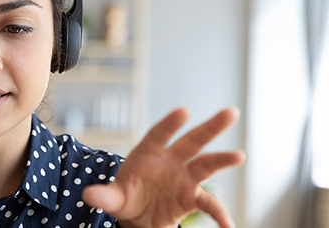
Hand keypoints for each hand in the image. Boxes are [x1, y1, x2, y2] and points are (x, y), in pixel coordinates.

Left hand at [82, 108, 245, 227]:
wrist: (138, 217)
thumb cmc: (125, 197)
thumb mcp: (113, 198)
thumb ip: (104, 197)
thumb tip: (89, 196)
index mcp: (147, 154)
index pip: (159, 135)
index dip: (170, 123)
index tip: (183, 111)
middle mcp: (170, 161)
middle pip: (192, 141)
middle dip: (210, 127)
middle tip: (231, 113)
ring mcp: (184, 177)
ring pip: (206, 165)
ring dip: (223, 159)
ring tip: (240, 155)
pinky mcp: (192, 197)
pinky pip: (208, 204)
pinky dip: (219, 213)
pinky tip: (228, 224)